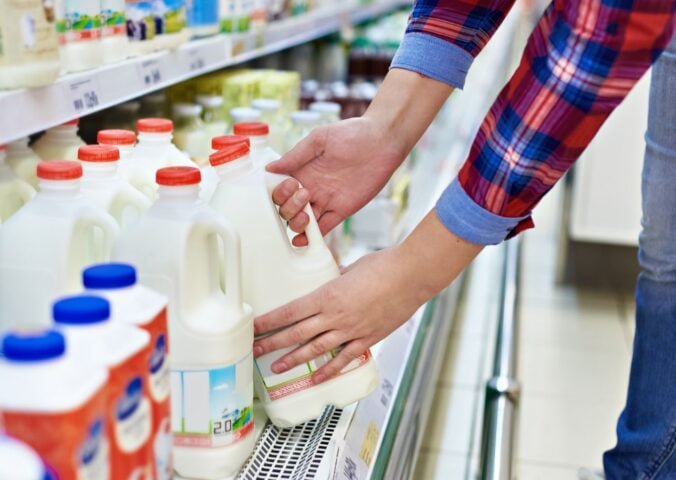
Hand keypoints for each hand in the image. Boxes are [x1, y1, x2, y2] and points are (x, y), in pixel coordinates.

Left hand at [253, 246, 421, 383]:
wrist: (411, 276)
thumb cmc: (383, 266)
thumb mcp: (351, 268)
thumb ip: (336, 277)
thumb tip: (330, 277)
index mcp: (327, 295)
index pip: (290, 312)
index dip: (269, 322)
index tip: (255, 327)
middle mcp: (335, 316)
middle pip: (296, 333)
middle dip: (272, 343)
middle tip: (254, 350)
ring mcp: (350, 330)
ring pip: (315, 349)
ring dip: (293, 359)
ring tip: (276, 367)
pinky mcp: (367, 339)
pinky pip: (343, 359)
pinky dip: (329, 370)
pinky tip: (316, 378)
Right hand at [268, 116, 405, 245]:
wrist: (382, 141)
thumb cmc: (352, 133)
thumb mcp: (319, 139)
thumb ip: (295, 156)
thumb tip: (270, 168)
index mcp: (302, 171)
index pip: (281, 190)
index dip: (280, 192)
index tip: (290, 184)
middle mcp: (311, 188)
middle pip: (288, 209)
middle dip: (289, 208)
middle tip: (304, 194)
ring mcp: (325, 201)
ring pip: (302, 221)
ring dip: (297, 223)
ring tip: (306, 215)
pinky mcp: (341, 210)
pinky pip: (323, 228)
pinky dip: (312, 237)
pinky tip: (302, 240)